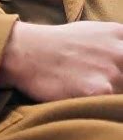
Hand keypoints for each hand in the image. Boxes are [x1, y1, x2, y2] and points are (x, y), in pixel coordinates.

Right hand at [0, 20, 122, 101]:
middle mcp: (120, 51)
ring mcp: (111, 71)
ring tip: (87, 89)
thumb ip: (114, 44)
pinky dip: (98, 107)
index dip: (122, 70)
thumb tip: (122, 59)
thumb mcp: (92, 32)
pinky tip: (81, 97)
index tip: (115, 76)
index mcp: (119, 33)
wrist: (26, 51)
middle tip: (100, 84)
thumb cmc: (57, 44)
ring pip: (122, 94)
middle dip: (119, 84)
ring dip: (110, 97)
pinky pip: (109, 107)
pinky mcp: (99, 91)